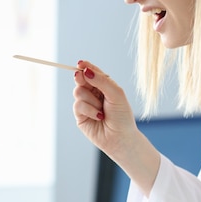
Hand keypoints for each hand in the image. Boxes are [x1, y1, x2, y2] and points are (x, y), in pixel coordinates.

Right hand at [72, 60, 160, 193]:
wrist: (121, 138)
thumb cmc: (122, 116)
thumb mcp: (116, 94)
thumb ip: (102, 81)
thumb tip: (85, 71)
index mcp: (104, 86)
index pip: (92, 73)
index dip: (85, 67)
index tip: (80, 63)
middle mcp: (94, 94)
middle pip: (81, 79)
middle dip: (81, 78)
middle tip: (81, 78)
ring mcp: (86, 104)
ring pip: (78, 91)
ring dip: (91, 99)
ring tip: (102, 109)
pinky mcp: (80, 116)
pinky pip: (78, 105)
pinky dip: (89, 109)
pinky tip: (99, 117)